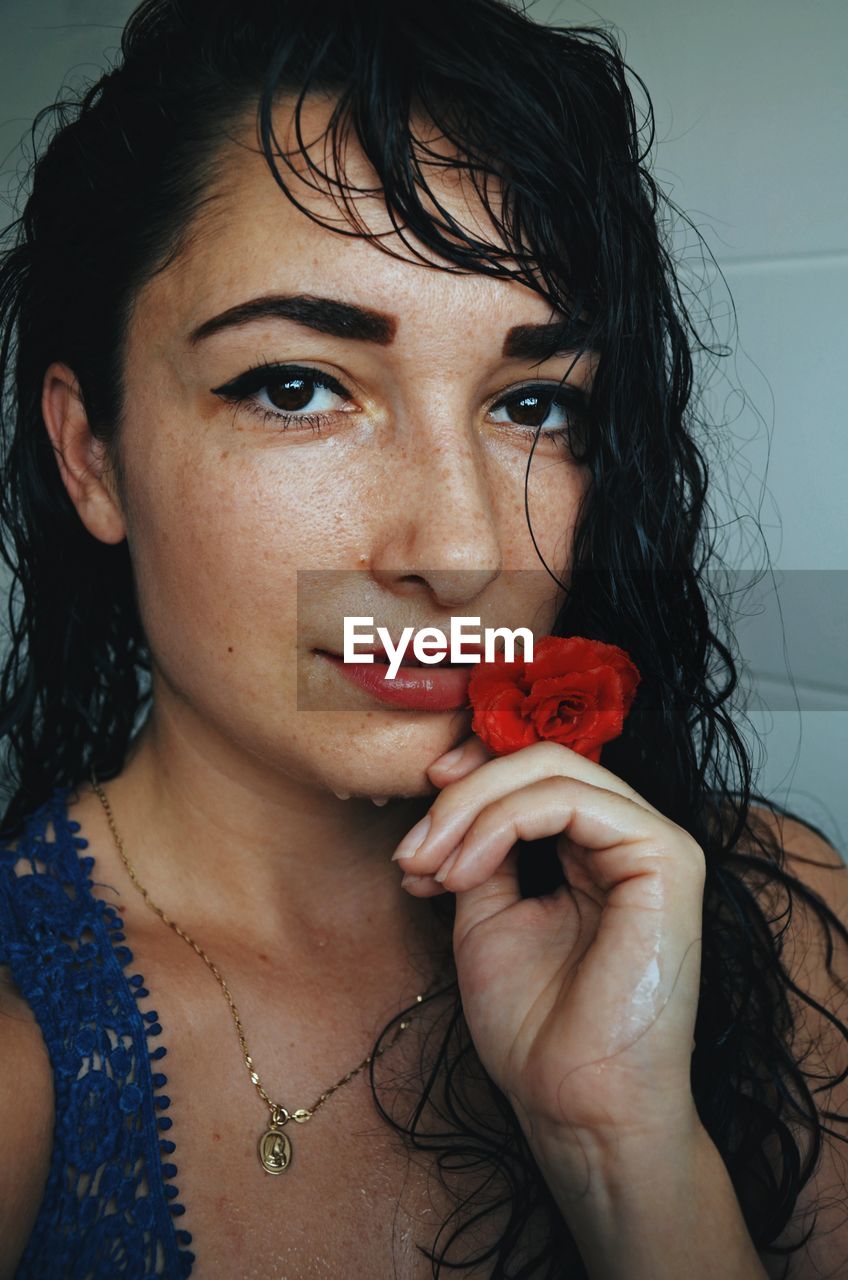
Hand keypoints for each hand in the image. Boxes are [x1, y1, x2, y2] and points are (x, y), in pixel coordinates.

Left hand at [391, 736, 706, 1166]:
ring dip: (470, 810)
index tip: (414, 826)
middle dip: (460, 794)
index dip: (470, 778)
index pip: (536, 774)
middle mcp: (632, 837)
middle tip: (411, 850)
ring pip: (550, 769)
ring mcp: (654, 842)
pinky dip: (499, 823)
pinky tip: (464, 872)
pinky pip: (568, 801)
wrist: (576, 1108)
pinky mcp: (665, 857)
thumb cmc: (536, 1028)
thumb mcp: (488, 914)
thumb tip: (448, 795)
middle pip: (540, 760)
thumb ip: (481, 848)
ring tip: (428, 868)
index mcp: (599, 850)